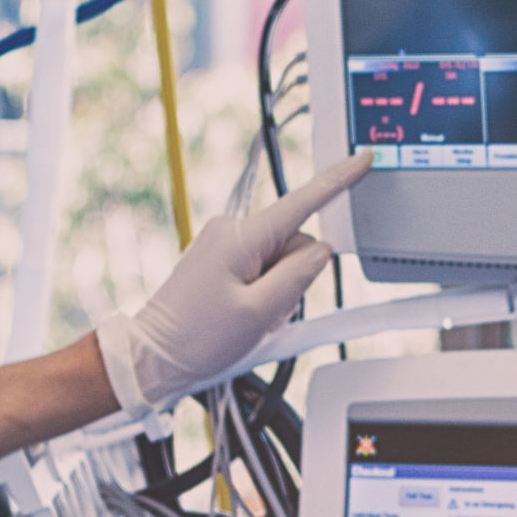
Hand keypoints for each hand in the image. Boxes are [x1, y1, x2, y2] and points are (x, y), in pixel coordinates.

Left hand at [97, 153, 372, 416]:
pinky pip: (262, 274)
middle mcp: (232, 231)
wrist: (153, 357)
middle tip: (263, 316)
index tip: (363, 159)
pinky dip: (263, 297)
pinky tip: (241, 318)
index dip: (338, 181)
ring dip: (277, 296)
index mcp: (242, 236)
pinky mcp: (222, 262)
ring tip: (246, 322)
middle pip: (295, 246)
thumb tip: (321, 251)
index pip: (302, 202)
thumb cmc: (196, 338)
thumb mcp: (259, 313)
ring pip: (281, 264)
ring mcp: (225, 246)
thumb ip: (299, 277)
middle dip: (293, 282)